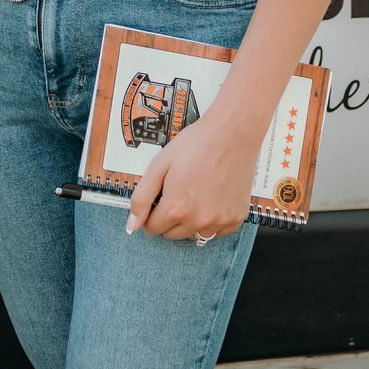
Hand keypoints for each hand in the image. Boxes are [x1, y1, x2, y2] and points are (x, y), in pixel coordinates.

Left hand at [127, 112, 255, 241]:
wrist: (231, 134)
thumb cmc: (197, 145)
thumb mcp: (158, 166)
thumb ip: (141, 198)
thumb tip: (132, 225)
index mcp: (176, 208)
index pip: (152, 228)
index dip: (152, 212)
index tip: (160, 198)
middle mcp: (199, 220)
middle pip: (172, 234)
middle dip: (170, 217)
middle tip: (178, 192)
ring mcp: (220, 221)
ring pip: (195, 235)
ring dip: (190, 221)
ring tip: (195, 194)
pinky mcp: (236, 218)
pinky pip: (218, 232)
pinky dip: (212, 220)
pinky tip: (212, 199)